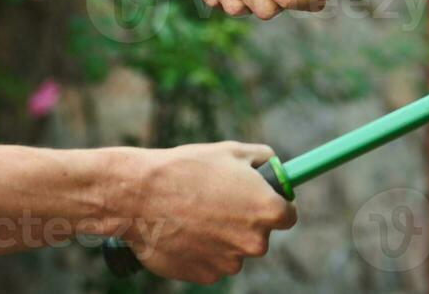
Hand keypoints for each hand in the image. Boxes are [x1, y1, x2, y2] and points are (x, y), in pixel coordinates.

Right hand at [125, 141, 296, 283]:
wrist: (140, 197)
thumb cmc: (186, 169)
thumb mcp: (230, 151)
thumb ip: (262, 159)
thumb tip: (273, 166)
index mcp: (266, 210)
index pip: (288, 215)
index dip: (275, 204)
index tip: (261, 198)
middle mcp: (254, 242)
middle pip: (259, 234)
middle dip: (244, 220)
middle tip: (219, 201)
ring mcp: (230, 262)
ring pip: (233, 249)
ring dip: (221, 236)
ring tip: (194, 212)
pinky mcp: (206, 276)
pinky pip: (211, 262)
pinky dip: (201, 249)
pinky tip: (183, 229)